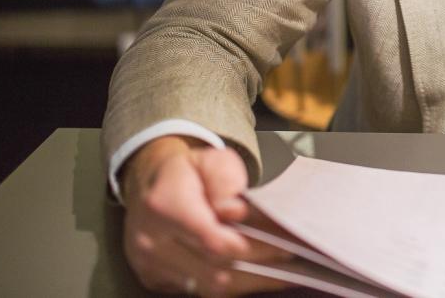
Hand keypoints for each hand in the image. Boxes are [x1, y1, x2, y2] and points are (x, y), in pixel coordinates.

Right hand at [121, 135, 292, 295]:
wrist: (148, 184)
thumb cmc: (188, 172)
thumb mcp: (211, 160)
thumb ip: (226, 182)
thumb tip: (237, 212)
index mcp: (165, 206)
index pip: (216, 241)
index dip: (256, 247)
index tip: (288, 245)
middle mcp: (151, 241)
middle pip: (215, 270)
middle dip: (260, 267)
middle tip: (296, 263)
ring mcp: (150, 265)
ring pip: (209, 287)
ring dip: (249, 281)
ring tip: (284, 274)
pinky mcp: (154, 279)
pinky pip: (198, 291)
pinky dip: (231, 285)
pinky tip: (257, 275)